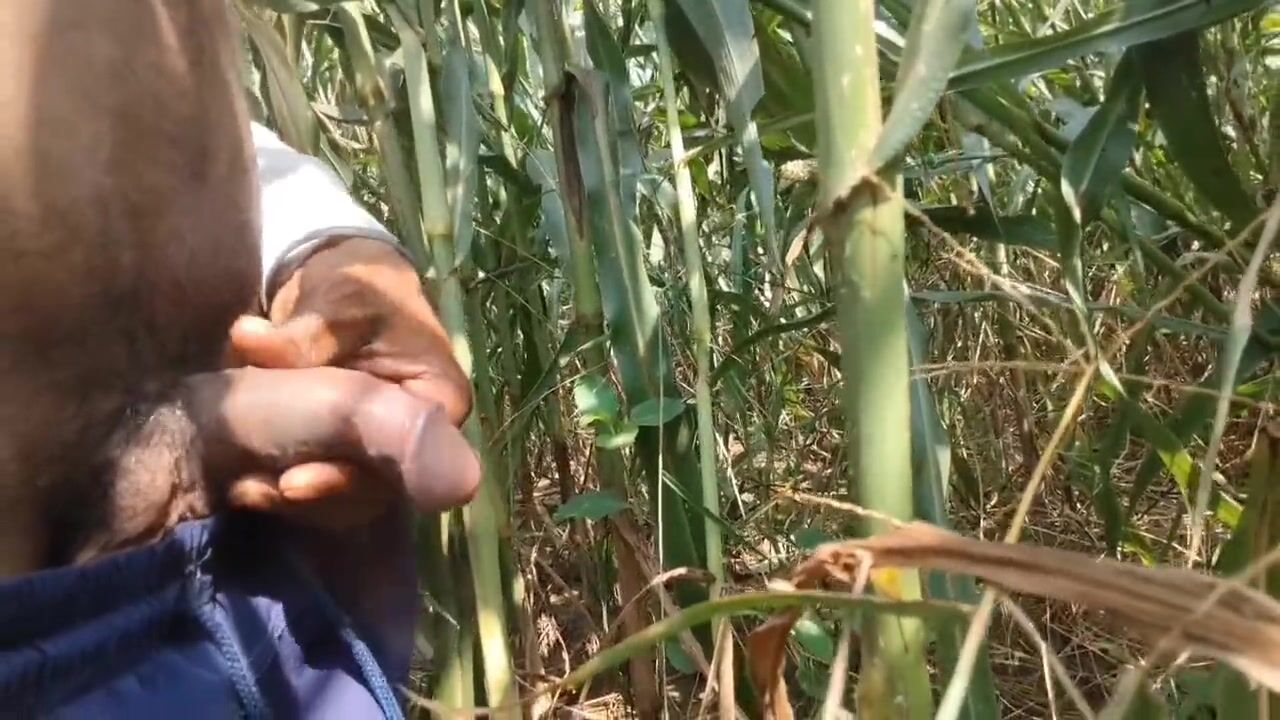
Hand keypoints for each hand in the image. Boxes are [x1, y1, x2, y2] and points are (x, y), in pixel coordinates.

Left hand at [223, 237, 475, 527]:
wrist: (340, 286)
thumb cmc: (358, 287)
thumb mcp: (338, 302)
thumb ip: (302, 333)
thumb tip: (249, 340)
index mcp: (438, 400)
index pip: (407, 457)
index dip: (353, 476)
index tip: (292, 481)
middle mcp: (419, 437)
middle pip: (377, 488)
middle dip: (317, 495)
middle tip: (256, 489)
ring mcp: (384, 450)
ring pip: (349, 498)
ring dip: (297, 502)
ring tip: (243, 489)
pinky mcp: (350, 454)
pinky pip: (326, 487)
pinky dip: (286, 489)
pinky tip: (243, 483)